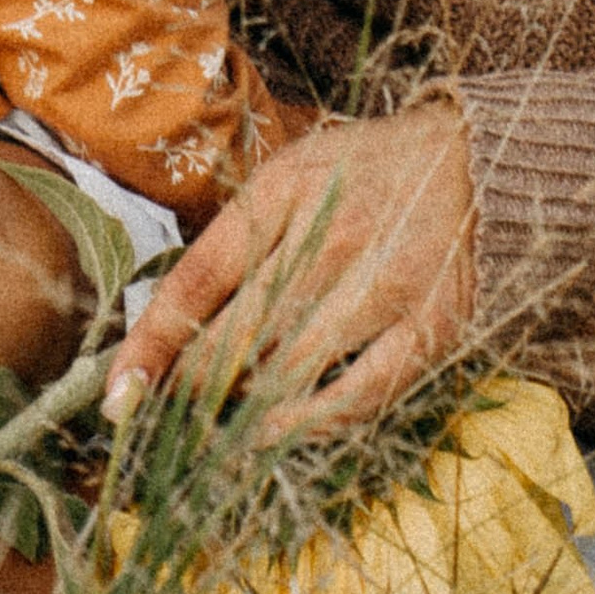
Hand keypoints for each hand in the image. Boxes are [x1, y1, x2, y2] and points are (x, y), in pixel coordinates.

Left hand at [101, 101, 475, 442]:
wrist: (477, 159)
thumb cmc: (366, 172)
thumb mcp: (292, 174)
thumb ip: (239, 237)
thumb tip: (172, 318)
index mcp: (284, 192)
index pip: (198, 278)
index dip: (152, 343)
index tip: (117, 393)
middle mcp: (331, 236)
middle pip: (237, 333)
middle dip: (189, 389)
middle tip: (161, 421)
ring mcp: (385, 282)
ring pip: (289, 368)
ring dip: (239, 410)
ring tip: (209, 434)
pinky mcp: (432, 326)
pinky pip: (361, 392)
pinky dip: (312, 423)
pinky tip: (277, 431)